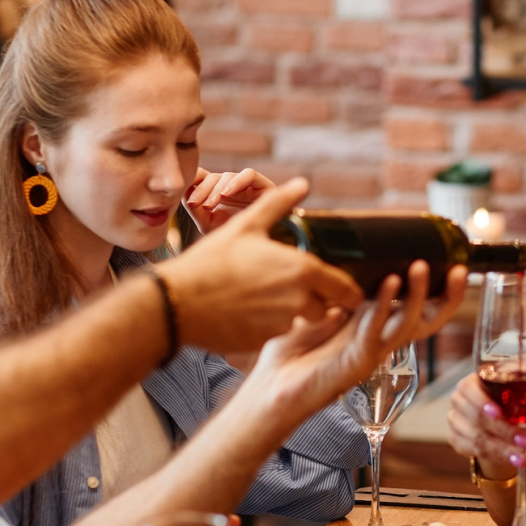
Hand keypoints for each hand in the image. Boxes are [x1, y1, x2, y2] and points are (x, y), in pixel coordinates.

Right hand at [156, 178, 363, 355]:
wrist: (177, 302)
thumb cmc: (211, 261)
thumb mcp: (245, 226)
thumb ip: (278, 204)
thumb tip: (302, 183)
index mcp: (300, 270)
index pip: (344, 289)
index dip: (348, 291)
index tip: (347, 292)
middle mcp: (297, 301)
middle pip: (323, 307)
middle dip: (314, 301)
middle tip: (288, 288)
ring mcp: (280, 325)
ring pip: (297, 321)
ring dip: (288, 313)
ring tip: (258, 296)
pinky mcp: (262, 342)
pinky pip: (273, 334)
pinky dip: (264, 325)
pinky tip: (243, 311)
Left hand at [185, 167, 275, 234]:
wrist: (258, 252)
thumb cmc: (234, 240)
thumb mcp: (208, 225)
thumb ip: (196, 209)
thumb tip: (186, 193)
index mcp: (217, 192)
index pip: (201, 177)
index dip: (193, 184)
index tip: (189, 202)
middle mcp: (231, 187)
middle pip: (212, 177)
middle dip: (202, 189)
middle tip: (195, 204)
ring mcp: (247, 185)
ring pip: (227, 175)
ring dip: (216, 189)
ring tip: (210, 206)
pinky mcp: (265, 185)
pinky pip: (249, 175)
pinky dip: (236, 182)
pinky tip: (226, 195)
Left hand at [242, 260, 467, 424]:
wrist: (270, 387)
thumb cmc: (291, 352)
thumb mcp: (317, 308)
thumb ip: (333, 288)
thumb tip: (343, 257)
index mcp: (375, 325)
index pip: (419, 307)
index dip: (441, 290)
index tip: (454, 264)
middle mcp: (380, 339)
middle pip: (429, 320)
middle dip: (449, 297)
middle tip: (461, 271)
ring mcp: (372, 352)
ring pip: (409, 325)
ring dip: (418, 296)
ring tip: (420, 268)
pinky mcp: (356, 362)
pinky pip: (376, 331)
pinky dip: (383, 305)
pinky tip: (388, 283)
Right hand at [445, 371, 525, 479]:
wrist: (489, 416)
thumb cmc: (503, 400)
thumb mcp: (514, 399)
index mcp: (469, 384)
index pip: (469, 390)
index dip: (482, 402)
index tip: (498, 413)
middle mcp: (458, 402)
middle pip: (477, 419)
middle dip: (505, 432)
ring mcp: (455, 423)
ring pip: (478, 440)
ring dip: (503, 451)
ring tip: (523, 459)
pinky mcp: (456, 440)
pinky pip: (476, 452)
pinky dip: (497, 457)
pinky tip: (513, 461)